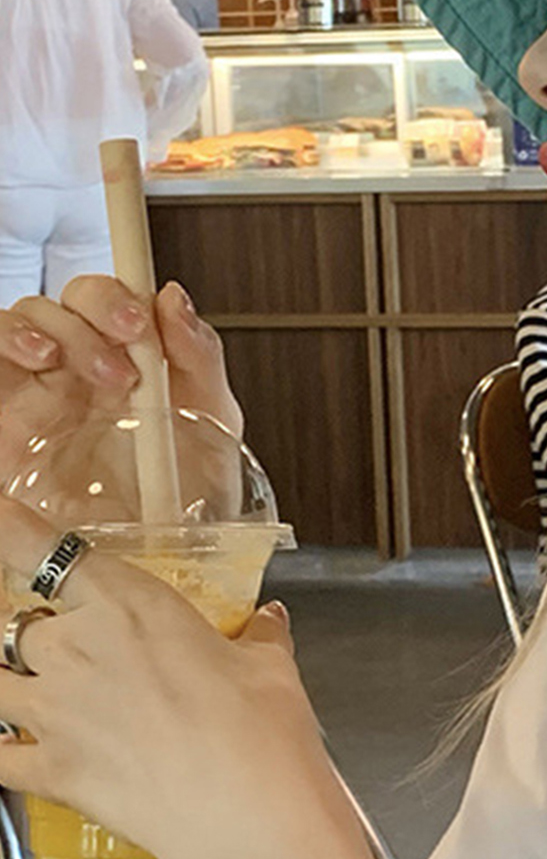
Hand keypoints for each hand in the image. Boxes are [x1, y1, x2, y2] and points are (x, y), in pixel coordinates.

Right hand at [0, 277, 239, 486]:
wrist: (167, 562)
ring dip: (38, 327)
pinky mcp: (4, 432)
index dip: (114, 296)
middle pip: (60, 304)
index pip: (105, 301)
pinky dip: (1, 346)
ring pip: (13, 325)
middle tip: (124, 349)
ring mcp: (32, 399)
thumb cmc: (190, 494)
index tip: (139, 322)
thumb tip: (173, 296)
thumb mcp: (212, 422)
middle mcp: (74, 374)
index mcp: (127, 363)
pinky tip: (32, 363)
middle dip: (90, 310)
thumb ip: (198, 357)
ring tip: (62, 360)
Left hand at [0, 500, 358, 858]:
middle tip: (71, 649)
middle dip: (34, 634)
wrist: (243, 812)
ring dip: (11, 683)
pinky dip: (0, 748)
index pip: (41, 547)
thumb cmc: (261, 731)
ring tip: (36, 690)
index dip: (6, 524)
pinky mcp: (47, 770)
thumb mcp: (270, 667)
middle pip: (17, 623)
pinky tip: (10, 746)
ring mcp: (53, 712)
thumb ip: (256, 636)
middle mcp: (76, 649)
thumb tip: (263, 623)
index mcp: (130, 605)